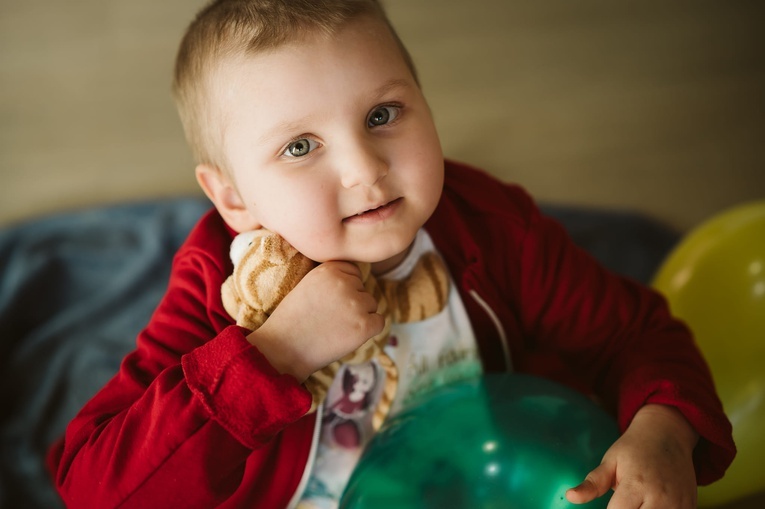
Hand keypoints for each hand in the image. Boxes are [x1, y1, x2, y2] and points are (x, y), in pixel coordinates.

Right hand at [247, 261, 384, 381]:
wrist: (284, 348)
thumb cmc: (293, 319)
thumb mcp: (309, 285)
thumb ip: (333, 279)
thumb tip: (360, 280)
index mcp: (329, 269)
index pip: (354, 272)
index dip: (344, 288)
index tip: (330, 302)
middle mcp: (345, 283)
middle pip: (363, 289)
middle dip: (351, 302)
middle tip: (330, 318)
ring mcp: (356, 304)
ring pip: (371, 305)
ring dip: (359, 316)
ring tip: (335, 327)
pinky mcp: (364, 325)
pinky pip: (379, 322)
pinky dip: (368, 330)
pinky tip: (348, 335)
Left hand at [566, 404, 698, 507]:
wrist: (668, 434)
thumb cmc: (634, 448)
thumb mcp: (610, 461)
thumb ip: (592, 483)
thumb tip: (571, 497)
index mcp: (636, 485)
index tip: (608, 506)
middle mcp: (661, 498)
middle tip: (624, 502)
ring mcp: (679, 504)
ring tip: (636, 501)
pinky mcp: (691, 506)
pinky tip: (651, 503)